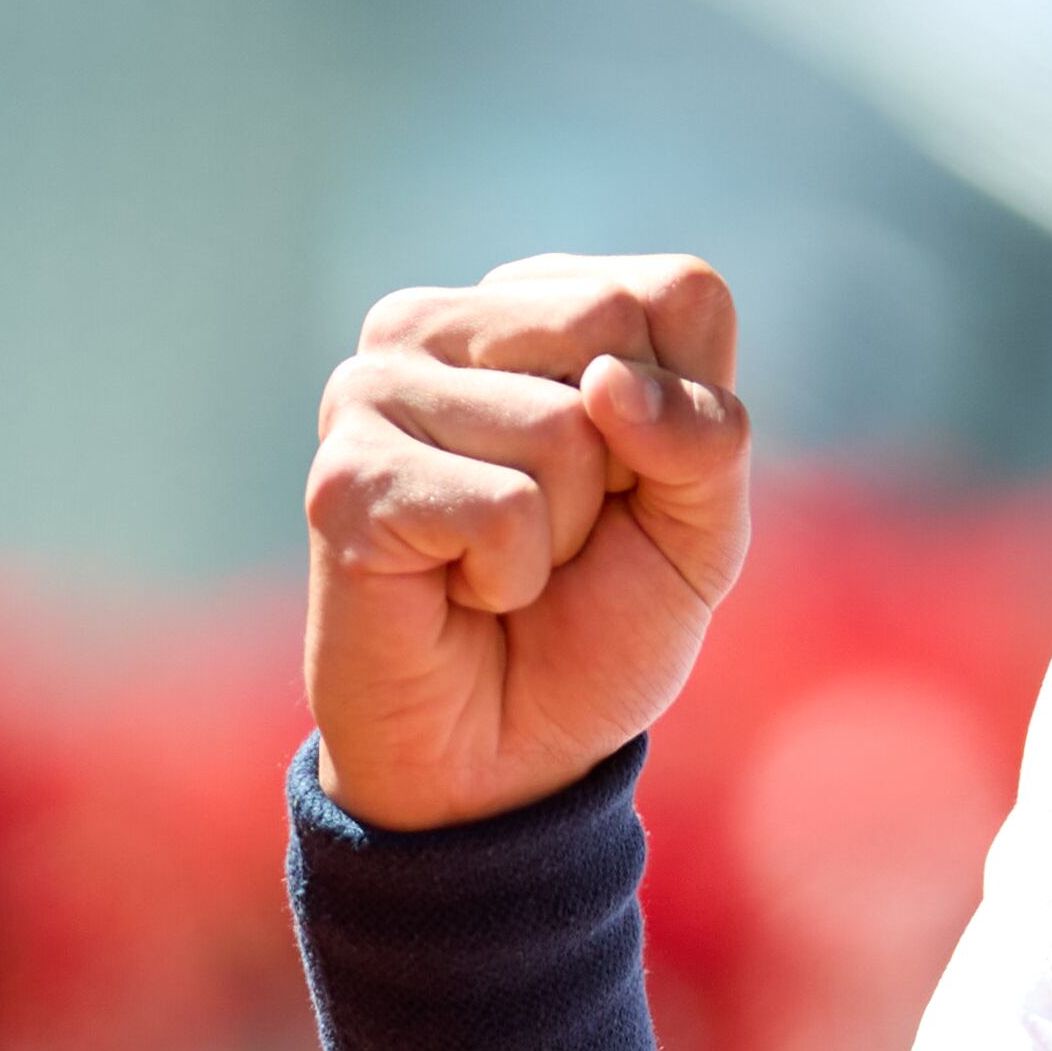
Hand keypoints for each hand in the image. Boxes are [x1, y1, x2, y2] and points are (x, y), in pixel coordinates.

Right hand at [304, 254, 750, 830]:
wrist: (503, 758)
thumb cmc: (594, 624)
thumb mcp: (703, 528)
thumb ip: (707, 437)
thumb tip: (609, 382)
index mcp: (529, 304)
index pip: (679, 292)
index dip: (690, 418)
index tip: (628, 486)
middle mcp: (438, 322)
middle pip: (616, 333)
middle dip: (625, 469)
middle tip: (557, 530)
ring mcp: (373, 387)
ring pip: (563, 428)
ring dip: (563, 535)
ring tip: (499, 564)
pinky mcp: (345, 474)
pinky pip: (503, 509)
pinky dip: (509, 578)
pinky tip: (456, 589)